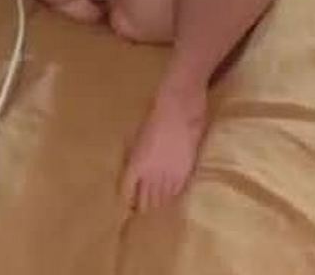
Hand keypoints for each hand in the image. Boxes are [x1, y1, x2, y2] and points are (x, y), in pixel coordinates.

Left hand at [121, 85, 207, 212]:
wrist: (180, 104)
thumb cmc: (155, 114)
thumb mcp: (137, 136)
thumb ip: (135, 155)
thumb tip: (133, 168)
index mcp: (136, 164)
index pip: (128, 192)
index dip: (128, 200)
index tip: (128, 205)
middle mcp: (152, 172)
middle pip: (146, 199)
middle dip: (144, 205)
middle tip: (144, 210)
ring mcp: (170, 172)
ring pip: (162, 197)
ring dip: (159, 202)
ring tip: (158, 208)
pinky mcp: (186, 169)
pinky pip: (177, 189)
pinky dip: (173, 194)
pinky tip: (172, 196)